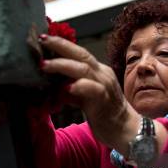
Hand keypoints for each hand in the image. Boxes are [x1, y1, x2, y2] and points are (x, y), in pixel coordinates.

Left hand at [39, 34, 140, 152]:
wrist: (124, 130)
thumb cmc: (103, 113)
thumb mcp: (83, 96)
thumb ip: (71, 87)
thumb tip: (50, 83)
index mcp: (98, 70)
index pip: (78, 52)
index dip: (61, 44)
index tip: (44, 37)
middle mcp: (102, 74)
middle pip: (81, 54)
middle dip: (60, 45)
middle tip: (42, 40)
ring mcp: (105, 85)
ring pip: (84, 69)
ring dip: (62, 65)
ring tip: (44, 65)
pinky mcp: (104, 100)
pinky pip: (92, 89)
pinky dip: (79, 86)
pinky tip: (66, 88)